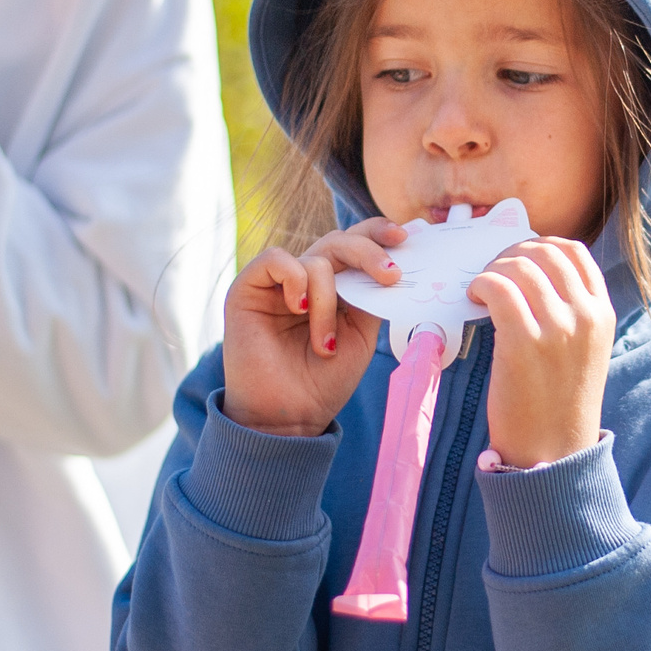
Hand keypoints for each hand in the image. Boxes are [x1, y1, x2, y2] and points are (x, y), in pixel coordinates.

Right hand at [222, 218, 405, 435]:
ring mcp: (276, 283)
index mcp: (333, 287)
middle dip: (368, 253)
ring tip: (325, 343)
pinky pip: (275, 259)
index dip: (376, 234)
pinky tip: (298, 308)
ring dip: (328, 301)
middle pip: (338, 241)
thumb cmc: (323, 380)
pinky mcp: (247, 289)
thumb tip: (392, 264)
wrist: (288, 417)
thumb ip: (371, 297)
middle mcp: (305, 279)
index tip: (403, 237)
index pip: (353, 245)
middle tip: (391, 275)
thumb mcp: (360, 334)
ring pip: (316, 258)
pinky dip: (295, 279)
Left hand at [471, 237, 613, 468]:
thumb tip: (534, 274)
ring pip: (519, 267)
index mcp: (602, 314)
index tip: (518, 257)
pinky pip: (498, 289)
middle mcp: (584, 315)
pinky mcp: (524, 343)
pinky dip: (481, 285)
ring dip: (492, 270)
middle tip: (493, 272)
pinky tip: (474, 299)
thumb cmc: (560, 401)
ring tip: (482, 290)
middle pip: (544, 253)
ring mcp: (557, 328)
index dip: (540, 245)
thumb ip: (572, 311)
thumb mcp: (585, 350)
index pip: (574, 252)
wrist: (553, 450)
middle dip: (512, 254)